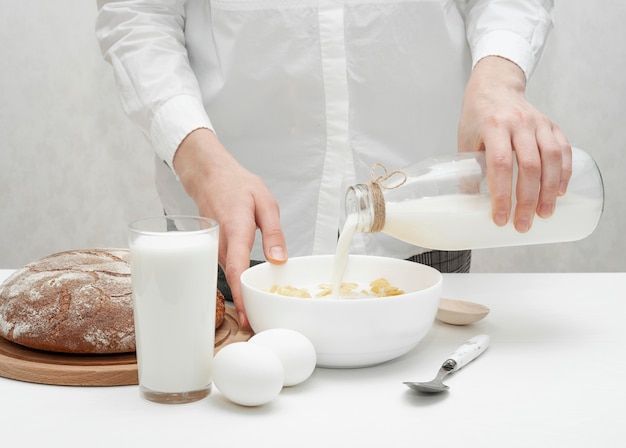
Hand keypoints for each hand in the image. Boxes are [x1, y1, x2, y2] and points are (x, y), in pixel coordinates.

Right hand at [173, 128, 286, 326]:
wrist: (208, 175)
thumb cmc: (237, 185)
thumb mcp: (265, 202)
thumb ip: (273, 232)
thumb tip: (280, 260)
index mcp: (236, 230)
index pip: (237, 269)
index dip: (242, 295)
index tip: (248, 317)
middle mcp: (221, 244)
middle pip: (233, 280)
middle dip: (246, 305)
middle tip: (263, 325)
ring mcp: (215, 249)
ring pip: (230, 278)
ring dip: (243, 296)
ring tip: (260, 315)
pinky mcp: (216, 251)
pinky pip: (228, 271)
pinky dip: (239, 284)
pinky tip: (253, 292)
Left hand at [458, 56, 571, 231]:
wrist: (495, 86)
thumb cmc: (477, 116)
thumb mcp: (465, 140)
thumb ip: (468, 170)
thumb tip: (469, 205)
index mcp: (493, 126)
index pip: (500, 165)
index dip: (502, 194)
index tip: (500, 218)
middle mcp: (518, 123)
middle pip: (529, 166)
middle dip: (527, 200)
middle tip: (523, 224)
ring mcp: (538, 123)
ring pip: (550, 159)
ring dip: (549, 190)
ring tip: (544, 213)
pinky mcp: (551, 125)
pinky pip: (563, 150)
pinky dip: (563, 172)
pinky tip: (559, 192)